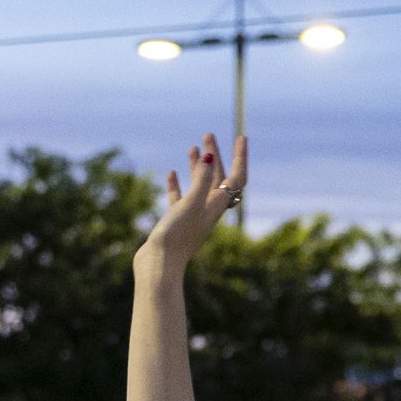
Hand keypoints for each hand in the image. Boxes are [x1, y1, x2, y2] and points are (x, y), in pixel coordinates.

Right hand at [133, 132, 246, 274]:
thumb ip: (201, 180)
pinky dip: (178, 184)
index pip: (235, 177)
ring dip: (198, 166)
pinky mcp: (176, 222)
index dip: (240, 157)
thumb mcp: (190, 204)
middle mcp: (208, 210)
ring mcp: (192, 216)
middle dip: (216, 156)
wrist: (158, 266)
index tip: (241, 137)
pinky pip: (180, 198)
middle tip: (208, 135)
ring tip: (193, 147)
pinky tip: (171, 173)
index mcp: (216, 205)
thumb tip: (211, 156)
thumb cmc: (176, 237)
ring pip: (199, 186)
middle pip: (218, 178)